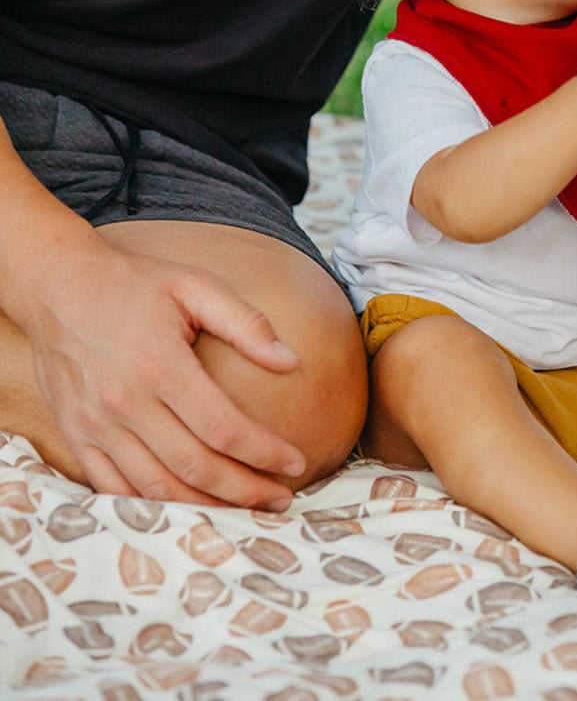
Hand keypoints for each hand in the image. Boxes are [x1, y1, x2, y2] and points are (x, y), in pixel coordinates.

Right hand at [19, 231, 306, 507]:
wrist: (59, 286)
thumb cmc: (136, 284)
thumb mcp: (196, 286)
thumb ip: (246, 323)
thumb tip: (291, 361)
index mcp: (161, 366)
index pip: (223, 428)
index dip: (265, 453)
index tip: (297, 464)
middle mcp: (125, 403)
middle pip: (194, 467)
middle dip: (245, 492)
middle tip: (281, 500)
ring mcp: (96, 425)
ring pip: (155, 488)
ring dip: (204, 509)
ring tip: (246, 512)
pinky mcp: (76, 435)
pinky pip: (113, 488)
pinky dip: (152, 507)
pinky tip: (187, 510)